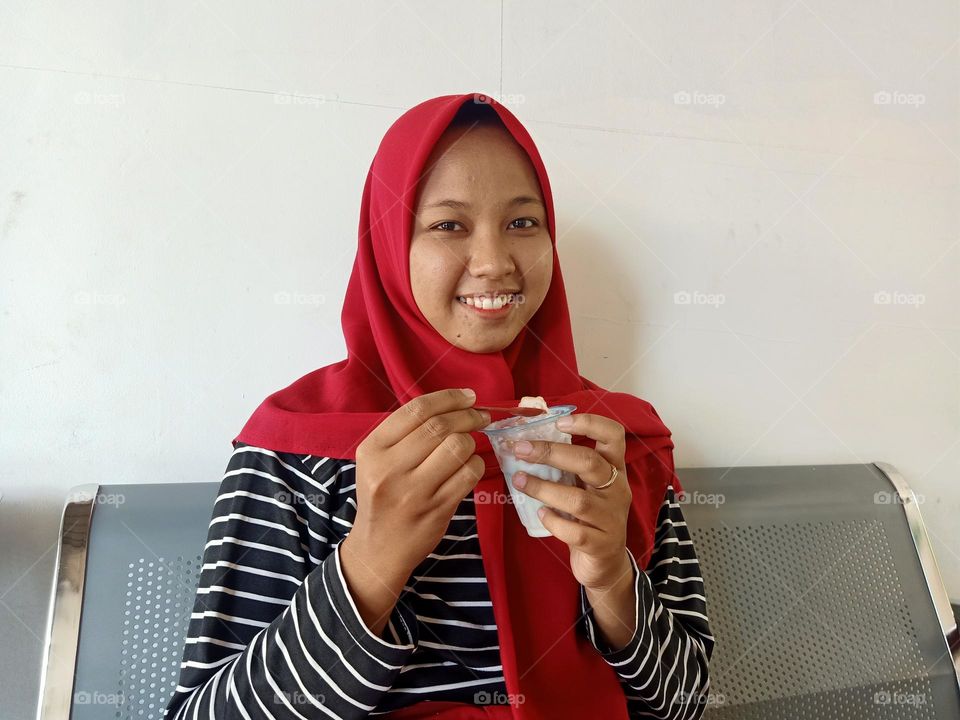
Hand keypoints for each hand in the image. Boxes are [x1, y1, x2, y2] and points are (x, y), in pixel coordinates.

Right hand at [350, 388, 490, 577]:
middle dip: (468, 415)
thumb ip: (406, 433)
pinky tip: (471, 466)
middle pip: (440, 426)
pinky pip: (469, 474)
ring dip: (472, 441)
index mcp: (373, 449)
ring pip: (458, 447)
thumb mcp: (378, 461)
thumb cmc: (383, 497)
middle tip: (481, 416)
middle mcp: (390, 468)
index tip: (468, 396)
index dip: (448, 398)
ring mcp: (414, 491)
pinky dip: (477, 464)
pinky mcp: (436, 509)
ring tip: (470, 444)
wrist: (378, 549)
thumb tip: (453, 404)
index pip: (416, 410)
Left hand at [510, 413, 632, 590]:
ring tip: (520, 481)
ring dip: (544, 488)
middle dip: (551, 452)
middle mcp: (616, 490)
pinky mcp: (601, 544)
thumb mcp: (586, 488)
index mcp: (614, 470)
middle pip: (589, 462)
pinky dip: (554, 522)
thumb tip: (527, 443)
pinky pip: (576, 532)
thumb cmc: (589, 518)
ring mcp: (611, 518)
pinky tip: (540, 514)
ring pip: (578, 499)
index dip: (590, 423)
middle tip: (521, 449)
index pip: (614, 436)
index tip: (559, 421)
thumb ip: (567, 468)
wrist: (606, 564)